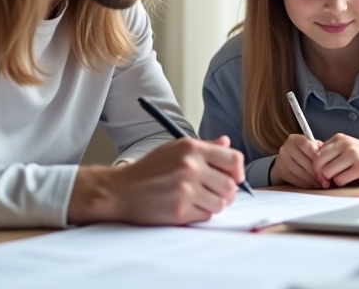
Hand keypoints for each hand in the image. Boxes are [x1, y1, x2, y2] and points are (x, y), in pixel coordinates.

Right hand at [68, 136, 243, 224]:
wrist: (120, 190)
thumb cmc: (148, 170)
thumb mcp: (174, 149)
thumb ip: (204, 146)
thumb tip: (226, 142)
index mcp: (191, 148)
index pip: (234, 159)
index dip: (238, 171)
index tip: (233, 177)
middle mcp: (191, 166)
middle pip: (231, 185)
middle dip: (226, 192)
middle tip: (214, 193)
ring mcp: (185, 189)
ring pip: (221, 203)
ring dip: (213, 205)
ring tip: (198, 200)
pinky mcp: (179, 210)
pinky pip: (206, 216)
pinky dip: (200, 214)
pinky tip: (187, 207)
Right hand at [269, 134, 323, 187]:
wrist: (284, 161)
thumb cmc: (302, 153)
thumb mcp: (309, 146)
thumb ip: (318, 149)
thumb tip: (328, 158)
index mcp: (295, 139)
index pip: (309, 147)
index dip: (319, 157)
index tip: (327, 166)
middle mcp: (286, 148)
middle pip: (306, 162)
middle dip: (318, 173)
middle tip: (327, 180)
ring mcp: (282, 160)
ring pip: (302, 173)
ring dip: (313, 181)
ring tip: (321, 184)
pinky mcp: (281, 172)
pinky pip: (297, 180)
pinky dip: (306, 184)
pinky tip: (312, 185)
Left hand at [312, 133, 358, 186]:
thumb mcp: (347, 147)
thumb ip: (331, 151)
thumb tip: (312, 161)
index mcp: (339, 138)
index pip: (316, 153)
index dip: (315, 166)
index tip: (320, 173)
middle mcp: (345, 144)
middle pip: (319, 162)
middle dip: (320, 174)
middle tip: (325, 180)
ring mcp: (353, 155)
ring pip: (328, 172)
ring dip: (331, 179)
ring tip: (339, 179)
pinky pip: (340, 179)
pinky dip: (341, 183)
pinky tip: (349, 179)